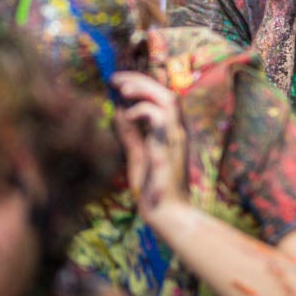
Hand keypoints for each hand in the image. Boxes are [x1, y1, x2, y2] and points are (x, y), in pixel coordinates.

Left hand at [111, 71, 187, 218]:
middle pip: (167, 92)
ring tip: (122, 90)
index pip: (161, 98)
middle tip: (116, 79)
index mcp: (171, 132)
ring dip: (144, 89)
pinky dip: (142, 110)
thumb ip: (131, 135)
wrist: (168, 216)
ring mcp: (177, 139)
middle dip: (141, 81)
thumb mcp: (138, 157)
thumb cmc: (154, 192)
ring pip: (168, 99)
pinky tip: (127, 116)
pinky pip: (160, 118)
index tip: (118, 82)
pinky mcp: (170, 148)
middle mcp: (178, 131)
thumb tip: (119, 113)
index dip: (141, 85)